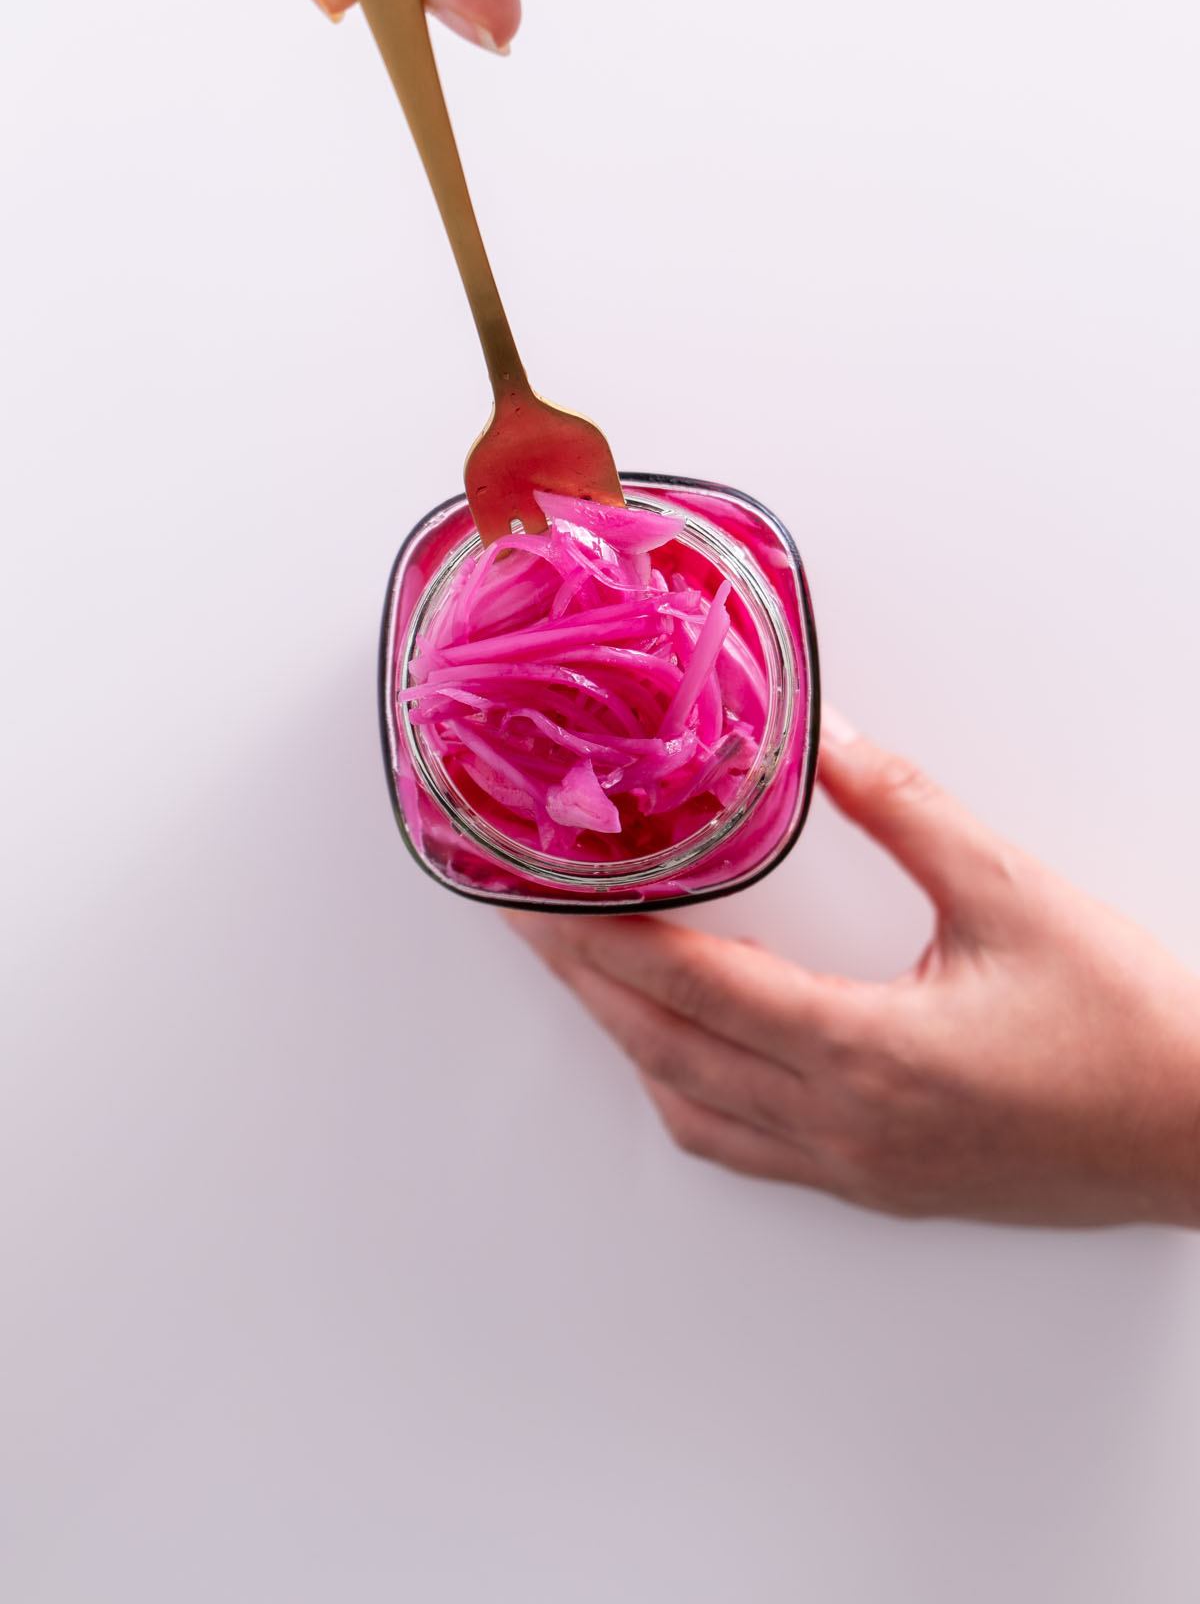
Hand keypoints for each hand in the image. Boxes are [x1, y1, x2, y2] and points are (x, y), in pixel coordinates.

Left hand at [508, 712, 1199, 1225]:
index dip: (598, 933)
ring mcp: (854, 1169)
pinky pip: (740, 1144)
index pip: (691, 986)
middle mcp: (844, 1127)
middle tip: (524, 911)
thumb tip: (819, 735)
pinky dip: (683, 1087)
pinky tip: (675, 1044)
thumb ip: (904, 806)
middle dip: (582, 976)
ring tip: (585, 963)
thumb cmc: (1127, 1025)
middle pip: (667, 1046)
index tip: (531, 890)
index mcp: (869, 1054)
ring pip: (691, 1106)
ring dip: (626, 1034)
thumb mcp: (1012, 891)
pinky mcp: (875, 1185)